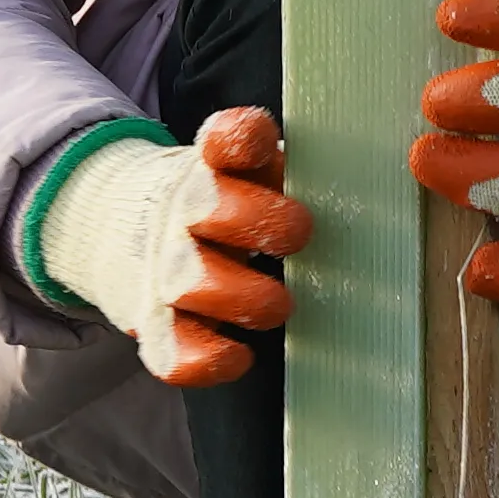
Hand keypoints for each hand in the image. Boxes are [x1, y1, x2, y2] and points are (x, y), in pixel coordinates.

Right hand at [31, 107, 308, 385]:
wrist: (122, 227)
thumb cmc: (222, 203)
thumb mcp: (250, 173)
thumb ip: (296, 179)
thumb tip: (377, 189)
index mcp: (216, 167)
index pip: (225, 140)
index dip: (241, 138)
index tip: (261, 146)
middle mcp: (185, 211)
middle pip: (211, 206)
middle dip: (261, 221)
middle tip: (299, 234)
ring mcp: (166, 267)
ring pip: (191, 280)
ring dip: (240, 295)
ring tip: (279, 305)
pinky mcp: (154, 322)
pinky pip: (170, 349)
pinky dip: (204, 359)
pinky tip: (238, 357)